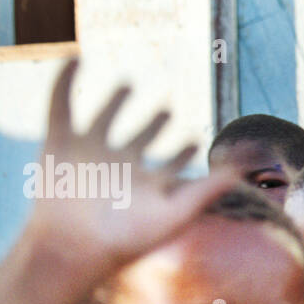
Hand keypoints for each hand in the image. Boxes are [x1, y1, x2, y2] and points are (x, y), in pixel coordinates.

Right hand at [18, 59, 238, 288]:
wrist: (73, 246)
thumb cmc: (126, 237)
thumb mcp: (177, 211)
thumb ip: (210, 188)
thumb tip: (244, 169)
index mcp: (147, 184)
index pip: (171, 163)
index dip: (183, 151)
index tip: (195, 140)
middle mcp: (120, 168)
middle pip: (140, 140)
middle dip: (154, 124)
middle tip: (166, 108)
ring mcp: (89, 155)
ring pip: (104, 119)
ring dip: (115, 101)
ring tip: (128, 82)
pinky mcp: (58, 145)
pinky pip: (60, 106)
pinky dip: (64, 82)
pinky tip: (73, 58)